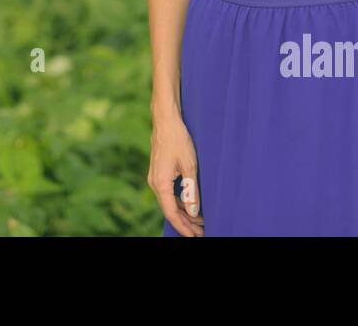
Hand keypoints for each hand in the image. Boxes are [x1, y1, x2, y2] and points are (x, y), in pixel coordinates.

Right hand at [148, 114, 204, 235]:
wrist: (165, 120)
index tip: (194, 236)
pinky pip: (168, 193)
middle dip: (186, 223)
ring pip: (169, 202)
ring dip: (184, 213)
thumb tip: (194, 212)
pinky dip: (180, 202)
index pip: (171, 213)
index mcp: (160, 184)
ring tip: (200, 222)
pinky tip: (191, 205)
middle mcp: (154, 183)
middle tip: (202, 232)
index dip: (183, 227)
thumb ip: (191, 191)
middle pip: (170, 210)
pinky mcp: (159, 173)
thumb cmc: (178, 140)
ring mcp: (156, 178)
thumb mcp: (189, 166)